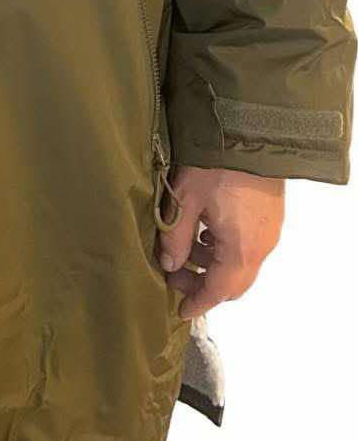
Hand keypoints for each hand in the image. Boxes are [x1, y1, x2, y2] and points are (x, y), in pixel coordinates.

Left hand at [156, 165, 284, 320]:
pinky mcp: (271, 215)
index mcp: (242, 249)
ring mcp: (270, 230)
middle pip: (235, 282)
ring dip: (215, 265)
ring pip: (242, 264)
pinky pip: (250, 246)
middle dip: (204, 285)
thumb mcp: (185, 201)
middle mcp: (262, 246)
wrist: (250, 130)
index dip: (198, 302)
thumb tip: (169, 266)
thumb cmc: (214, 166)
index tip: (180, 310)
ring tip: (186, 249)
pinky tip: (207, 231)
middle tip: (176, 275)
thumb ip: (175, 238)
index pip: (220, 291)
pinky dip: (227, 250)